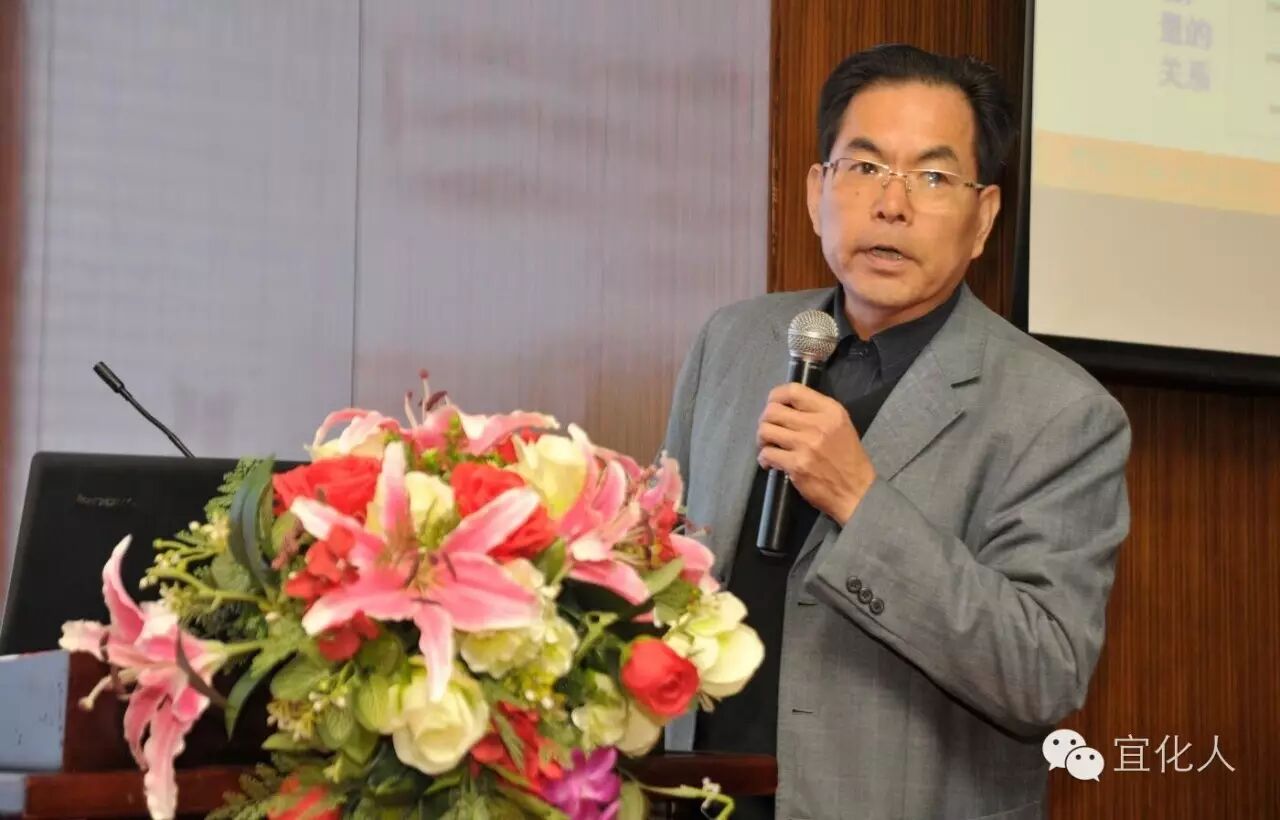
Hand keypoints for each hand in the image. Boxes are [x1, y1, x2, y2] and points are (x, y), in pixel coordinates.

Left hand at [756, 382, 876, 524]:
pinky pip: (767, 454)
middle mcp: (817, 424)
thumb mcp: (841, 426)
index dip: (775, 396)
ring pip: (765, 431)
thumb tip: (787, 408)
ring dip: (762, 439)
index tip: (772, 406)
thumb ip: (817, 413)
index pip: (793, 391)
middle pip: (773, 411)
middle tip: (769, 431)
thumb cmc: (849, 459)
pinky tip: (770, 463)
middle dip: (765, 420)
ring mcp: (806, 445)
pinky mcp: (797, 465)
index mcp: (830, 411)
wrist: (858, 492)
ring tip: (769, 446)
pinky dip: (764, 459)